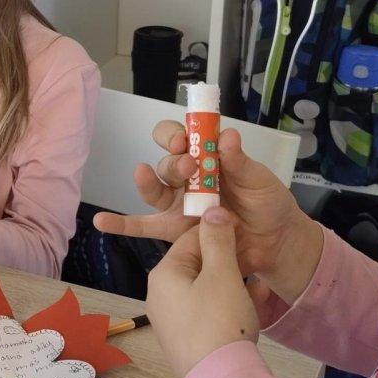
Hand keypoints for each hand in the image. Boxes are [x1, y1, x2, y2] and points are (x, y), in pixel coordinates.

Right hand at [93, 120, 323, 305]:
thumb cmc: (267, 204)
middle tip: (188, 166)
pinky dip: (121, 223)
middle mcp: (186, 179)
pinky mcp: (174, 230)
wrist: (275, 242)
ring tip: (145, 176)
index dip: (175, 135)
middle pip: (165, 164)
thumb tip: (227, 136)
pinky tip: (102, 221)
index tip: (184, 141)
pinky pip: (143, 226)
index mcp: (205, 159)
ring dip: (148, 182)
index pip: (180, 137)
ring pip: (153, 191)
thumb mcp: (259, 179)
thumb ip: (240, 161)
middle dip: (172, 162)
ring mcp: (177, 205)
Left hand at [146, 208, 260, 377]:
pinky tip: (255, 307)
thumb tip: (212, 211)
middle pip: (198, 265)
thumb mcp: (222, 275)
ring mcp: (172, 319)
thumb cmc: (219, 321)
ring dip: (235, 285)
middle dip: (230, 263)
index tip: (244, 233)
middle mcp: (161, 295)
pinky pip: (210, 311)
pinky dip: (230, 306)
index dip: (218, 233)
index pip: (189, 239)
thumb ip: (218, 241)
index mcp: (163, 274)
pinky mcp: (187, 339)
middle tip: (255, 262)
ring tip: (260, 288)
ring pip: (208, 289)